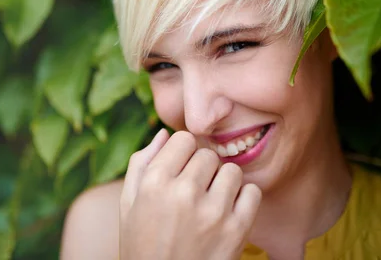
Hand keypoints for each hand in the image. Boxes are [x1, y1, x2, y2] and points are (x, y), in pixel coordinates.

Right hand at [119, 130, 261, 259]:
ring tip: (211, 201)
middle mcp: (183, 193)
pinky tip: (227, 212)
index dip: (183, 152)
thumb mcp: (128, 205)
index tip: (181, 168)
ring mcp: (212, 212)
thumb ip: (141, 164)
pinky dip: (243, 199)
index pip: (184, 138)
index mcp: (154, 183)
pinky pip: (252, 192)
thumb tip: (165, 134)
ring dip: (223, 182)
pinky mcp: (236, 230)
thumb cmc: (142, 246)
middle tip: (194, 190)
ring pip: (231, 170)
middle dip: (202, 169)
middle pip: (208, 154)